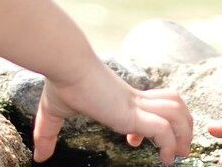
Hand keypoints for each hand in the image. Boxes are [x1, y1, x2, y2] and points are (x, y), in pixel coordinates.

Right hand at [32, 70, 192, 165]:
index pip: (152, 102)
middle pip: (174, 104)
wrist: (65, 63)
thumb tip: (38, 157)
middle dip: (182, 126)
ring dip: (183, 135)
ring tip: (179, 154)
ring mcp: (135, 105)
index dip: (154, 120)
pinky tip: (166, 158)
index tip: (134, 141)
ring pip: (176, 114)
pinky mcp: (133, 113)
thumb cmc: (61, 82)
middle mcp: (133, 98)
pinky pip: (164, 130)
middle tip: (178, 148)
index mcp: (121, 96)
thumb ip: (47, 135)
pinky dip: (170, 145)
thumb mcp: (52, 113)